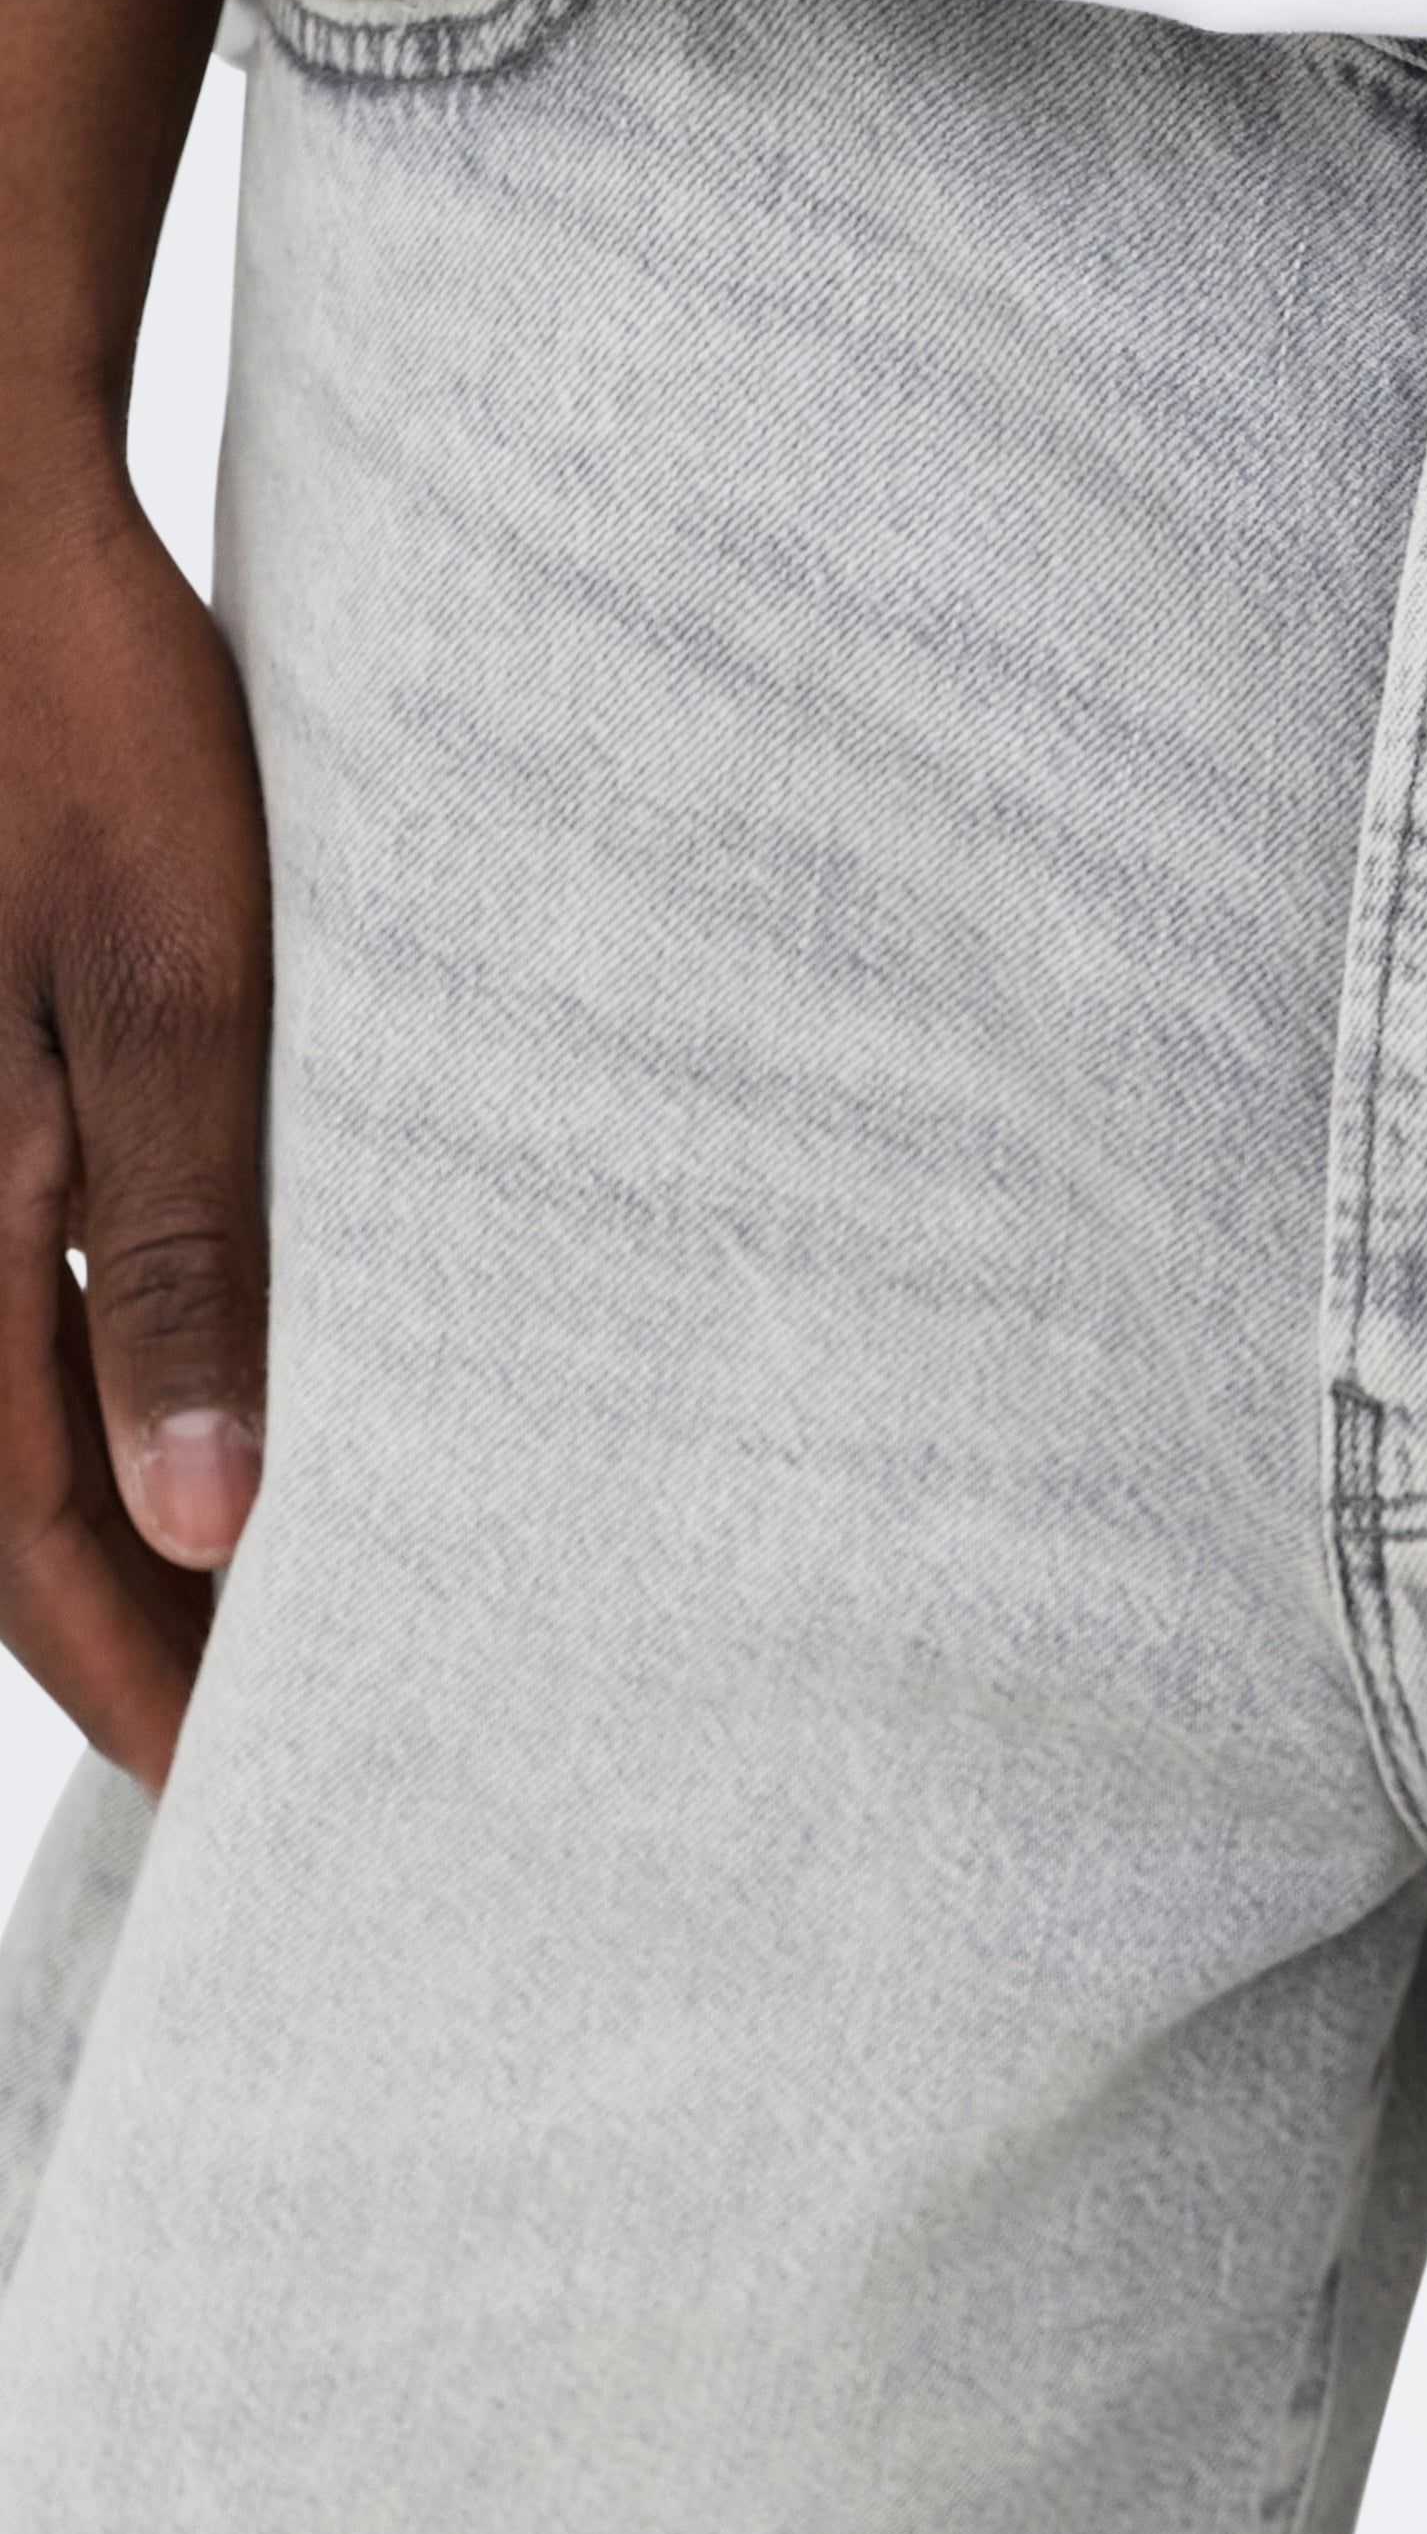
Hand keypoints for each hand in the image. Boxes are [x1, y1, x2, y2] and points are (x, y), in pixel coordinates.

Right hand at [0, 443, 271, 1787]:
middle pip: (5, 1511)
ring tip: (270, 1612)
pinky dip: (87, 1393)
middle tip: (291, 1746)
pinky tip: (210, 1417)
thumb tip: (207, 1520)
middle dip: (136, 1634)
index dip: (148, 1690)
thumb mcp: (172, 996)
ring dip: (115, 1522)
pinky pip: (6, 1297)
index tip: (255, 1803)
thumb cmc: (76, 731)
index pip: (37, 1554)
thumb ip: (181, 1257)